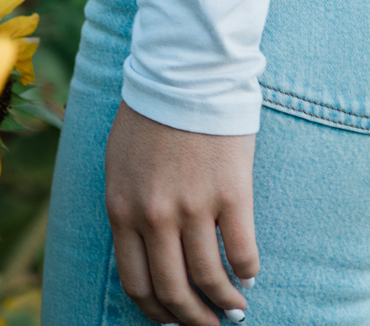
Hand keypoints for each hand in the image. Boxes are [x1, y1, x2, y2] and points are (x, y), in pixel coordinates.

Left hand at [105, 99, 258, 323]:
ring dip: (225, 302)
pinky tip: (250, 273)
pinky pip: (242, 250)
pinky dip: (247, 270)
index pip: (137, 284)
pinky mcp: (230, 192)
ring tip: (235, 308)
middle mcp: (155, 216)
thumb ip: (127, 208)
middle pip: (173, 291)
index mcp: (123, 209)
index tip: (173, 321)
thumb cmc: (150, 113)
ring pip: (209, 279)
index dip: (157, 312)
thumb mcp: (118, 164)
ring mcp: (194, 206)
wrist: (184, 70)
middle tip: (208, 325)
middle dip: (192, 319)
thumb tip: (143, 253)